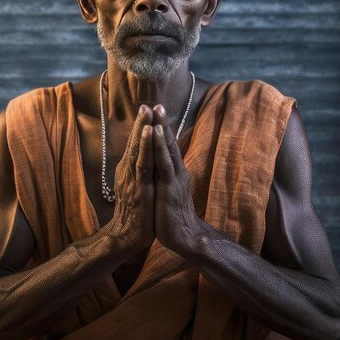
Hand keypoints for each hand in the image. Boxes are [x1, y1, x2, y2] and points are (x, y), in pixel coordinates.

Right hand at [107, 104, 155, 251]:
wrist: (128, 235)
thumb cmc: (136, 212)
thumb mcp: (137, 187)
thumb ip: (140, 173)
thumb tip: (146, 161)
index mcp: (129, 169)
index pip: (135, 144)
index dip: (141, 127)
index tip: (147, 110)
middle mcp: (128, 170)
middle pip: (135, 142)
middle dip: (141, 122)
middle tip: (146, 104)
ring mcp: (132, 178)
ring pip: (137, 148)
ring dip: (142, 129)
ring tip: (147, 111)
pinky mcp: (139, 187)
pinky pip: (143, 163)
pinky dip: (145, 146)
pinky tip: (149, 133)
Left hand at [152, 105, 199, 251]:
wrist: (184, 236)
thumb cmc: (173, 215)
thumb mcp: (168, 192)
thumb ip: (166, 179)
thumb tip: (161, 169)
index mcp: (174, 173)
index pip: (167, 148)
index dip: (162, 130)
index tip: (155, 113)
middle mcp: (176, 171)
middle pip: (169, 142)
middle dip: (162, 122)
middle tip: (156, 102)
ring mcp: (174, 178)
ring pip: (168, 148)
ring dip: (163, 128)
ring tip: (157, 110)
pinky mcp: (170, 187)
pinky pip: (164, 163)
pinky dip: (161, 146)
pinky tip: (157, 133)